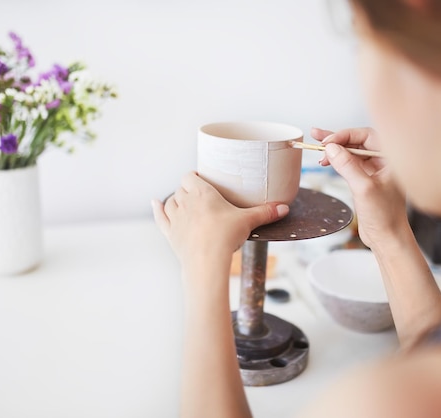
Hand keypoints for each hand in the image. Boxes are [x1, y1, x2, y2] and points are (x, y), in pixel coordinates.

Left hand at [152, 172, 288, 274]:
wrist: (206, 262)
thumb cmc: (225, 237)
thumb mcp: (248, 222)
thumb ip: (265, 213)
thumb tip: (284, 207)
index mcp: (202, 193)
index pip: (191, 176)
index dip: (195, 177)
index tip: (203, 180)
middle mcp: (185, 202)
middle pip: (181, 188)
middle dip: (188, 189)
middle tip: (200, 195)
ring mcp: (175, 218)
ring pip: (171, 201)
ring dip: (176, 200)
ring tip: (185, 203)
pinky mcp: (170, 234)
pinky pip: (159, 217)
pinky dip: (157, 209)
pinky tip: (156, 203)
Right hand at [312, 127, 408, 249]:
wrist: (387, 238)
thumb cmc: (385, 216)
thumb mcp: (363, 188)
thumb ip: (347, 165)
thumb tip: (331, 147)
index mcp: (391, 159)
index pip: (366, 136)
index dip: (345, 135)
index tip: (328, 142)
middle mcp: (384, 161)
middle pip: (357, 141)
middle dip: (337, 139)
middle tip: (316, 134)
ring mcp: (374, 171)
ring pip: (351, 152)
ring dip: (334, 150)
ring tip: (317, 147)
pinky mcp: (365, 180)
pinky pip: (349, 164)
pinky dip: (337, 161)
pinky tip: (326, 161)